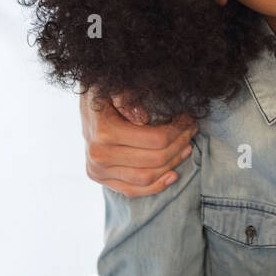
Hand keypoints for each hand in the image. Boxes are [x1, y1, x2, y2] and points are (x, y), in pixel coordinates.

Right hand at [80, 88, 196, 196]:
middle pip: (154, 160)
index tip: (189, 120)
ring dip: (172, 164)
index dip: (178, 131)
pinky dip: (156, 186)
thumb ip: (126, 96)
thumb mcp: (113, 84)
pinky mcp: (100, 179)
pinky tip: (173, 174)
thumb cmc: (103, 89)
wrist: (84, 103)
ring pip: (146, 178)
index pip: (155, 140)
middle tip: (191, 130)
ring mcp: (98, 170)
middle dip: (179, 145)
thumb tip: (143, 118)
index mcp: (104, 132)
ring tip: (186, 147)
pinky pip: (132, 191)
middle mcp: (99, 155)